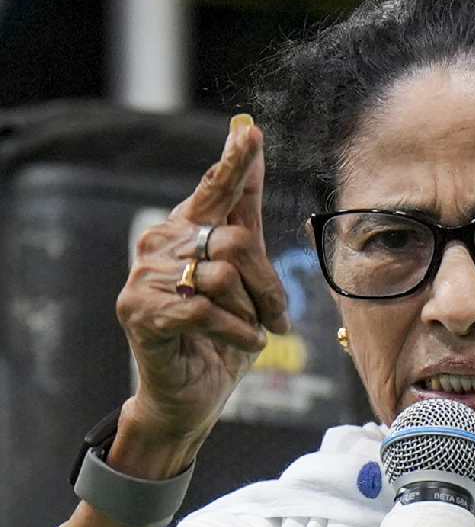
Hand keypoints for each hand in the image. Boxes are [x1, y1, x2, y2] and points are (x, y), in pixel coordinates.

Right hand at [115, 115, 288, 446]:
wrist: (189, 393)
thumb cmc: (222, 332)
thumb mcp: (244, 277)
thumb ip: (245, 219)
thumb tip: (254, 151)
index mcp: (188, 229)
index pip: (215, 190)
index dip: (234, 162)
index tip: (251, 132)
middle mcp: (162, 242)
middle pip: (236, 241)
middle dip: (269, 284)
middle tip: (280, 317)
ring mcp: (146, 275)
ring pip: (224, 275)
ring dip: (252, 312)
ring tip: (253, 333)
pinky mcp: (141, 310)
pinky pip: (207, 310)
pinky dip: (237, 332)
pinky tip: (243, 344)